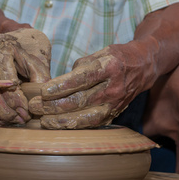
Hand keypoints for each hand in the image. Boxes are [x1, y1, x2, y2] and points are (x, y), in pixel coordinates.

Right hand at [0, 28, 50, 124]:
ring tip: (16, 120)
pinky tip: (5, 119)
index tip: (28, 112)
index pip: (4, 81)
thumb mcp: (39, 58)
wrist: (15, 38)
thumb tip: (38, 102)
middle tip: (23, 119)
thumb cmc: (29, 47)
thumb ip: (41, 78)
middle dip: (7, 112)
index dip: (16, 100)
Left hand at [29, 42, 153, 128]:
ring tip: (44, 121)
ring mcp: (115, 103)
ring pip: (86, 117)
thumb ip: (79, 68)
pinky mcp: (115, 113)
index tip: (43, 91)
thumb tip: (59, 83)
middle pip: (81, 100)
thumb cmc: (116, 57)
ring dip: (62, 121)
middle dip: (54, 106)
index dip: (61, 86)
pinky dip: (75, 126)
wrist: (143, 66)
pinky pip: (93, 123)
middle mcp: (114, 87)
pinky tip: (59, 125)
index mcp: (109, 67)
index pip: (82, 79)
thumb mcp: (99, 53)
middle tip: (35, 107)